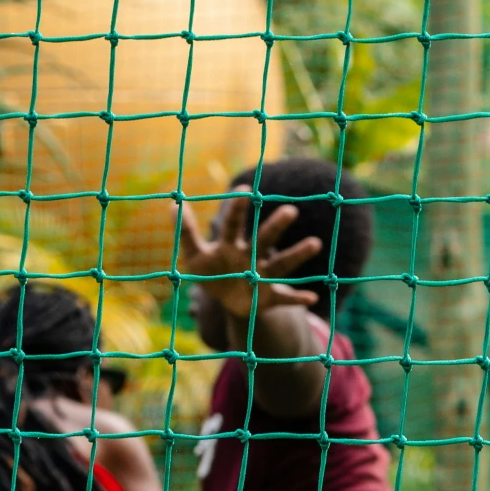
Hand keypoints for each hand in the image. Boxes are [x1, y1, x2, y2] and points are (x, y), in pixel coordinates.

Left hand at [176, 194, 321, 320]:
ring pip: (281, 265)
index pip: (234, 225)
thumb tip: (174, 206)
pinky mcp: (268, 299)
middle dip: (275, 227)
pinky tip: (312, 298)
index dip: (236, 209)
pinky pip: (284, 299)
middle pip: (264, 240)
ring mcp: (262, 278)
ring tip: (315, 243)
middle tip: (290, 210)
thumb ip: (186, 233)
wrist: (228, 302)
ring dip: (297, 255)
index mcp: (232, 246)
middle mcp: (251, 258)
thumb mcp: (194, 257)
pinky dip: (297, 299)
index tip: (243, 188)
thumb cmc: (212, 274)